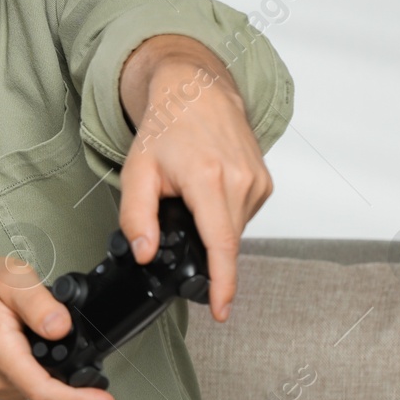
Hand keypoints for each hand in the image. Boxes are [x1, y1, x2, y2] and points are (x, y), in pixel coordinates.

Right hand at [0, 252, 115, 399]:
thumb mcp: (11, 278)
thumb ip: (38, 302)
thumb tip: (61, 328)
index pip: (41, 389)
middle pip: (48, 392)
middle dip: (73, 377)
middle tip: (79, 344)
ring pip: (41, 389)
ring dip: (57, 371)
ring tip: (46, 338)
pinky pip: (32, 385)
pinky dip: (44, 371)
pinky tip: (37, 349)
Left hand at [117, 35, 273, 322]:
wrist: (196, 89)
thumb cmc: (167, 125)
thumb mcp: (137, 171)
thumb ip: (135, 217)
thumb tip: (145, 253)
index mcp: (209, 178)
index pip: (221, 244)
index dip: (223, 282)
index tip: (222, 310)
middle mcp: (240, 180)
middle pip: (225, 241)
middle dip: (203, 250)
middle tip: (176, 223)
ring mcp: (257, 181)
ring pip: (234, 229)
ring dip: (210, 228)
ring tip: (189, 196)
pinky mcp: (264, 182)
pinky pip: (242, 216)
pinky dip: (222, 215)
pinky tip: (206, 192)